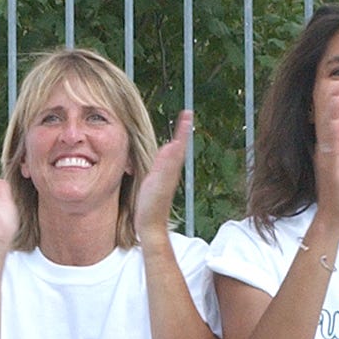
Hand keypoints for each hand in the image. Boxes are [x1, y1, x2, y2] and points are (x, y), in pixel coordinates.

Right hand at [133, 110, 191, 246]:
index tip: (188, 113)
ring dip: (177, 140)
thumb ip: (165, 165)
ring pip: (174, 154)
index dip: (183, 128)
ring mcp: (166, 177)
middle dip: (182, 130)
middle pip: (179, 146)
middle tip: (186, 115)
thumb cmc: (152, 206)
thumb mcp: (156, 183)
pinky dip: (168, 153)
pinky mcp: (160, 183)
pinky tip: (166, 154)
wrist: (150, 225)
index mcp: (172, 168)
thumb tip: (173, 145)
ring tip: (180, 128)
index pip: (179, 144)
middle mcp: (171, 171)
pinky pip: (166, 163)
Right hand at [311, 86, 338, 233]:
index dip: (327, 103)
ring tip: (337, 91)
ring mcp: (327, 157)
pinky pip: (334, 147)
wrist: (334, 213)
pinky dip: (337, 133)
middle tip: (332, 78)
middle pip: (323, 120)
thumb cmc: (338, 189)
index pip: (324, 121)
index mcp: (325, 148)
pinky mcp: (333, 166)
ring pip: (328, 129)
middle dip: (327, 99)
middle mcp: (323, 149)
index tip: (332, 83)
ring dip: (331, 110)